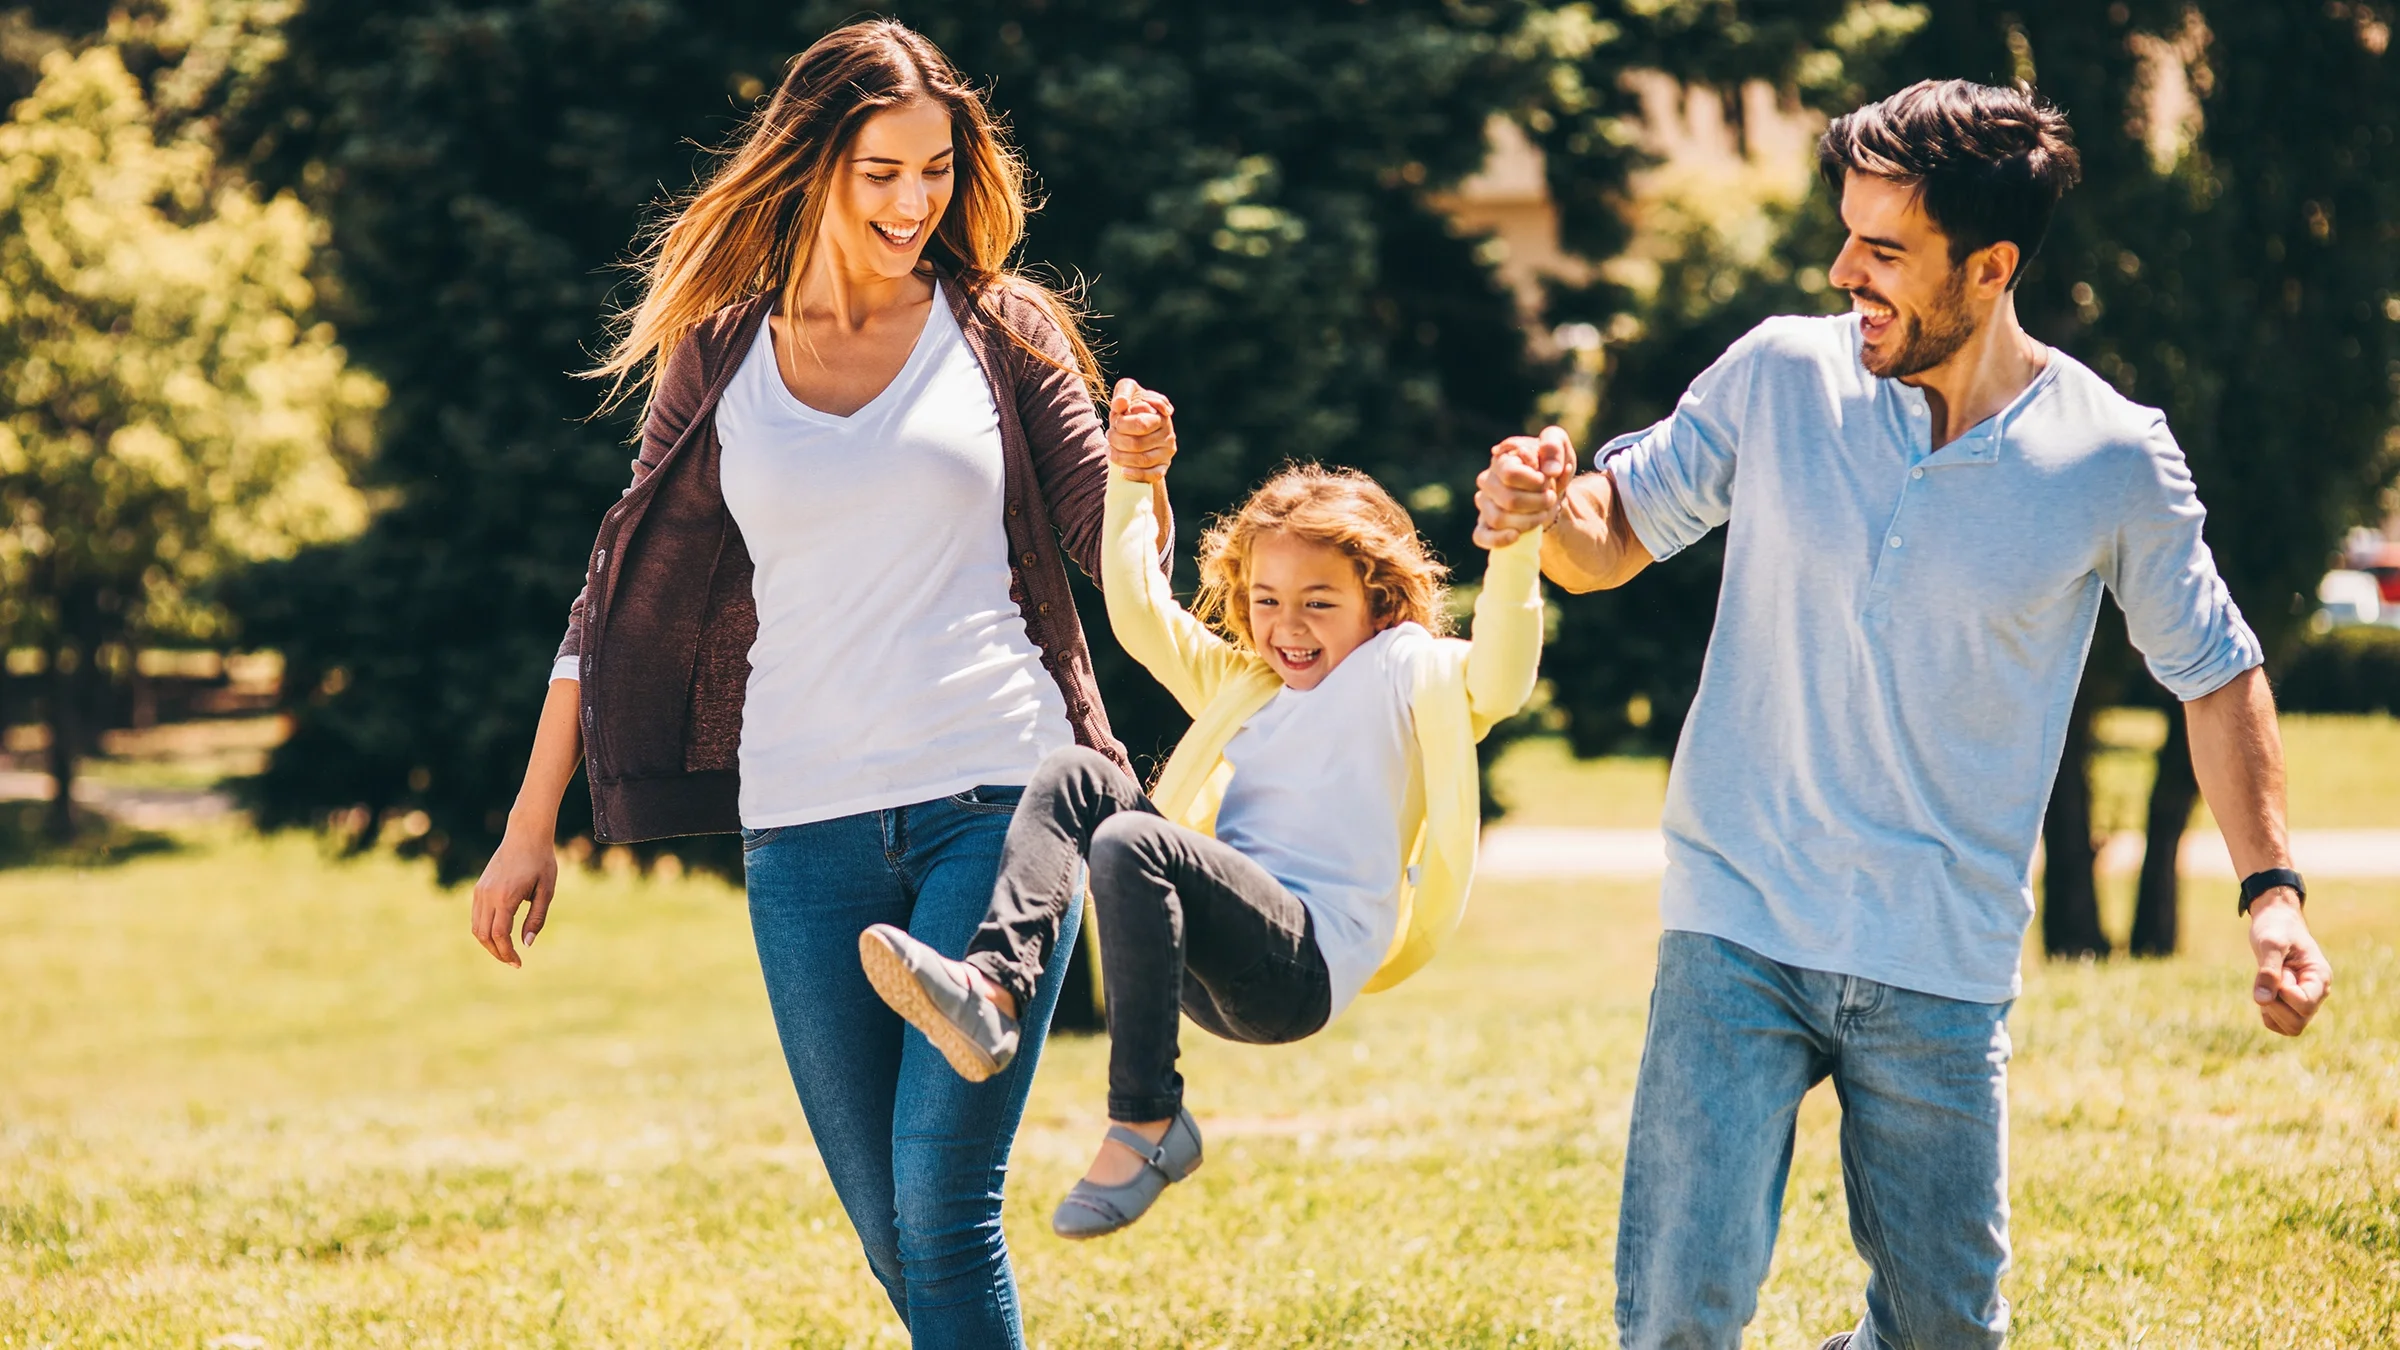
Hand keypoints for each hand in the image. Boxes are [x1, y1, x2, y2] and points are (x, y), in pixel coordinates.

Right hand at [471, 822, 558, 967]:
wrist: (525, 835)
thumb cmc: (541, 862)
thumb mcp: (546, 891)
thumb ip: (537, 918)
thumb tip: (527, 944)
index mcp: (505, 897)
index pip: (499, 935)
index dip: (507, 953)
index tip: (519, 963)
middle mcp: (488, 895)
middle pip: (485, 935)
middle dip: (498, 953)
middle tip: (513, 962)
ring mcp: (480, 891)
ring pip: (476, 928)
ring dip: (489, 944)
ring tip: (507, 952)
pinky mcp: (479, 888)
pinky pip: (476, 916)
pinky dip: (485, 930)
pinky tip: (500, 935)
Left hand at [1108, 378, 1177, 482]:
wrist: (1138, 426)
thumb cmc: (1131, 405)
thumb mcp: (1128, 392)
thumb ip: (1123, 392)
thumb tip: (1120, 404)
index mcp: (1161, 414)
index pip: (1140, 424)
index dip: (1121, 424)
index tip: (1115, 420)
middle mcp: (1168, 433)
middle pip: (1137, 444)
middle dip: (1116, 441)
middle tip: (1108, 436)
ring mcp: (1167, 451)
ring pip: (1143, 460)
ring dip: (1120, 457)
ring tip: (1110, 450)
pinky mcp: (1164, 466)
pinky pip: (1153, 475)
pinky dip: (1136, 475)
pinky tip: (1123, 470)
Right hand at [1474, 425, 1576, 547]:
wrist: (1552, 491)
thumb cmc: (1551, 465)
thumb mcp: (1559, 446)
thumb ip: (1554, 447)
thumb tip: (1550, 469)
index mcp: (1500, 458)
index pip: (1510, 475)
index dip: (1534, 482)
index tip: (1548, 480)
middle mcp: (1487, 480)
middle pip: (1508, 500)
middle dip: (1537, 503)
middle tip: (1551, 499)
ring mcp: (1484, 503)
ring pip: (1497, 519)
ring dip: (1527, 521)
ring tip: (1542, 514)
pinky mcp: (1484, 525)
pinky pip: (1480, 536)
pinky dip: (1499, 539)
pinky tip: (1516, 536)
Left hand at [2246, 892, 2330, 1035]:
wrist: (2275, 920)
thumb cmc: (2276, 928)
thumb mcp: (2270, 942)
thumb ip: (2268, 969)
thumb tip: (2261, 1000)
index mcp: (2320, 977)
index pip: (2306, 1005)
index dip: (2284, 993)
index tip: (2280, 971)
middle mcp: (2317, 993)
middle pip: (2298, 1022)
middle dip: (2276, 1004)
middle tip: (2272, 977)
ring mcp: (2306, 1001)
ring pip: (2291, 1027)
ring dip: (2272, 1010)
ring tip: (2270, 982)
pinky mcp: (2291, 1004)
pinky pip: (2278, 1025)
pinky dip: (2268, 1013)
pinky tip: (2266, 990)